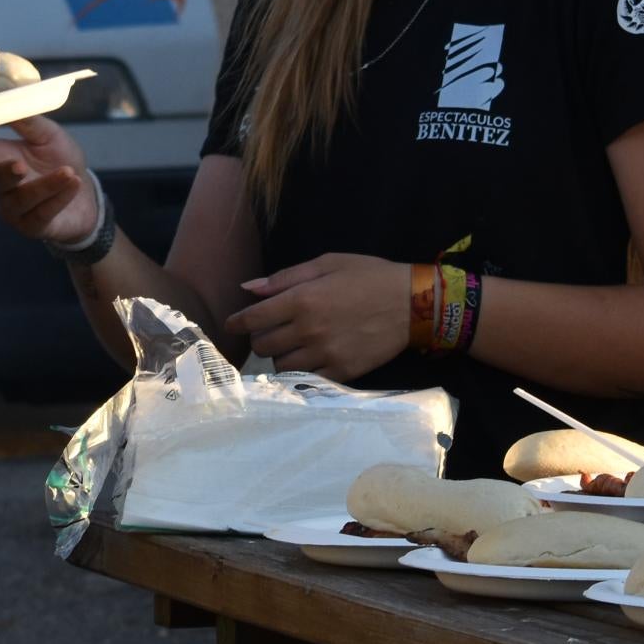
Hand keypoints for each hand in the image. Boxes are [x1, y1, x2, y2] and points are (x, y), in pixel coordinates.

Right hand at [0, 113, 97, 247]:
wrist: (85, 197)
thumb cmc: (60, 161)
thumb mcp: (48, 135)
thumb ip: (28, 120)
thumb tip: (6, 98)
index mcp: (1, 158)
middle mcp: (2, 186)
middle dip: (6, 173)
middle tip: (19, 165)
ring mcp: (15, 209)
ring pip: (23, 199)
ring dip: (46, 185)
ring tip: (68, 172)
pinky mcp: (32, 226)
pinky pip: (42, 213)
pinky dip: (59, 197)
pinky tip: (73, 184)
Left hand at [224, 254, 410, 379]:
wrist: (412, 303)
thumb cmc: (368, 276)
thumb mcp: (327, 263)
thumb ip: (285, 278)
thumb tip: (248, 289)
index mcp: (302, 300)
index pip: (253, 319)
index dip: (237, 323)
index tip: (231, 325)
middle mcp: (309, 330)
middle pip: (263, 345)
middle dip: (260, 338)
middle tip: (270, 330)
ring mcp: (325, 354)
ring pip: (281, 366)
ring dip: (279, 356)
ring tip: (290, 345)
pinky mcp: (341, 372)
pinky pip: (306, 380)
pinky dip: (300, 372)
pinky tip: (307, 361)